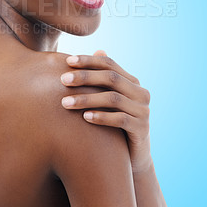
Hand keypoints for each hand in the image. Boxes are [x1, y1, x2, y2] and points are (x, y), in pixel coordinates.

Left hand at [60, 50, 152, 171]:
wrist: (132, 157)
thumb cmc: (114, 124)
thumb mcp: (107, 101)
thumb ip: (102, 80)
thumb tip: (97, 49)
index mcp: (132, 82)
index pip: (109, 64)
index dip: (88, 60)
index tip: (67, 61)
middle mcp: (140, 93)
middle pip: (111, 78)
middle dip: (85, 77)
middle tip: (63, 79)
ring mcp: (143, 110)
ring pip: (113, 99)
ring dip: (87, 99)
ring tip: (65, 102)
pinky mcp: (142, 128)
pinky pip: (120, 119)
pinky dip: (101, 117)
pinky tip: (84, 117)